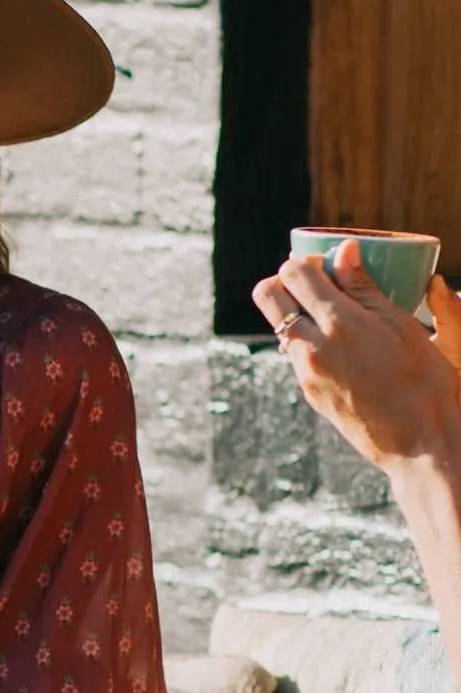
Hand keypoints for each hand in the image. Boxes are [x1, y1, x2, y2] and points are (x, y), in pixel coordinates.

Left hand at [252, 241, 460, 473]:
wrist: (419, 443)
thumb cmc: (424, 380)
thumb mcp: (401, 325)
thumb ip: (365, 287)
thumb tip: (344, 249)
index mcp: (338, 324)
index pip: (294, 274)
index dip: (306, 261)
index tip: (326, 263)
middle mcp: (312, 348)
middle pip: (268, 296)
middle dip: (285, 281)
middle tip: (315, 282)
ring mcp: (306, 374)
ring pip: (282, 328)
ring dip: (297, 312)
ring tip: (333, 314)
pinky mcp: (310, 394)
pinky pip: (297, 356)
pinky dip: (309, 341)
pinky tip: (340, 344)